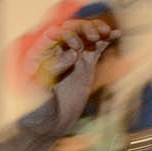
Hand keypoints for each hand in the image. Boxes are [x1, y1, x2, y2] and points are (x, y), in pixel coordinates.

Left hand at [17, 17, 116, 139]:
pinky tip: (115, 34)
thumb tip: (74, 54)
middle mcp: (55, 52)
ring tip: (104, 33)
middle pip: (70, 30)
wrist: (50, 121)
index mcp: (38, 54)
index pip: (51, 34)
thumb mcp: (39, 87)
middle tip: (92, 38)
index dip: (64, 32)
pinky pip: (96, 48)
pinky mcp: (85, 65)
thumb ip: (53, 68)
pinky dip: (106, 40)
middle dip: (82, 29)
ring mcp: (72, 57)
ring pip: (84, 36)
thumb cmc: (36, 105)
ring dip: (95, 29)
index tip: (75, 44)